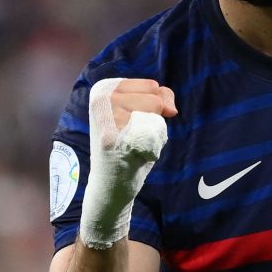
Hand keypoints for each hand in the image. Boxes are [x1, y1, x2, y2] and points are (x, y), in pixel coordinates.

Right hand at [80, 78, 175, 248]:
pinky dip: (153, 148)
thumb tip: (171, 108)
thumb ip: (158, 97)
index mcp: (103, 88)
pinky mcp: (112, 139)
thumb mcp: (139, 113)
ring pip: (155, 114)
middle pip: (155, 99)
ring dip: (154, 133)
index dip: (155, 107)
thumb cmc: (128, 146)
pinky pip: (153, 133)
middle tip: (133, 137)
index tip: (134, 124)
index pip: (152, 86)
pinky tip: (134, 156)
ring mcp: (105, 118)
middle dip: (155, 120)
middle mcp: (100, 98)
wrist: (110, 186)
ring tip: (134, 145)